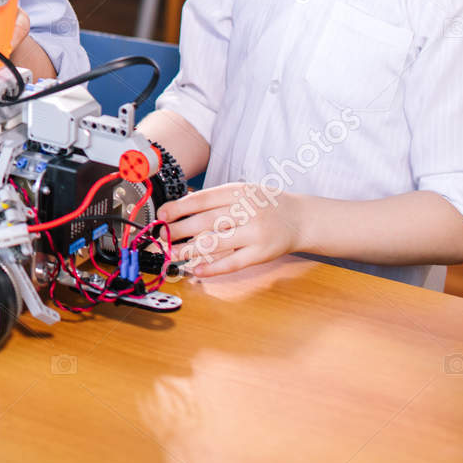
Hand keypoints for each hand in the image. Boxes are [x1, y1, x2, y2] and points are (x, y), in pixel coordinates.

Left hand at [155, 182, 304, 277]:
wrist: (301, 218)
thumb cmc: (265, 205)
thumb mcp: (242, 192)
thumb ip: (215, 200)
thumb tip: (178, 209)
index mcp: (239, 192)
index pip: (201, 199)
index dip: (178, 208)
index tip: (161, 215)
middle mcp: (247, 210)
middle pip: (205, 221)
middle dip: (179, 230)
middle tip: (162, 236)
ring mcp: (255, 233)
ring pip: (216, 243)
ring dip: (189, 250)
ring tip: (172, 254)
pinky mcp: (262, 253)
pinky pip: (233, 262)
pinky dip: (212, 268)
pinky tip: (196, 270)